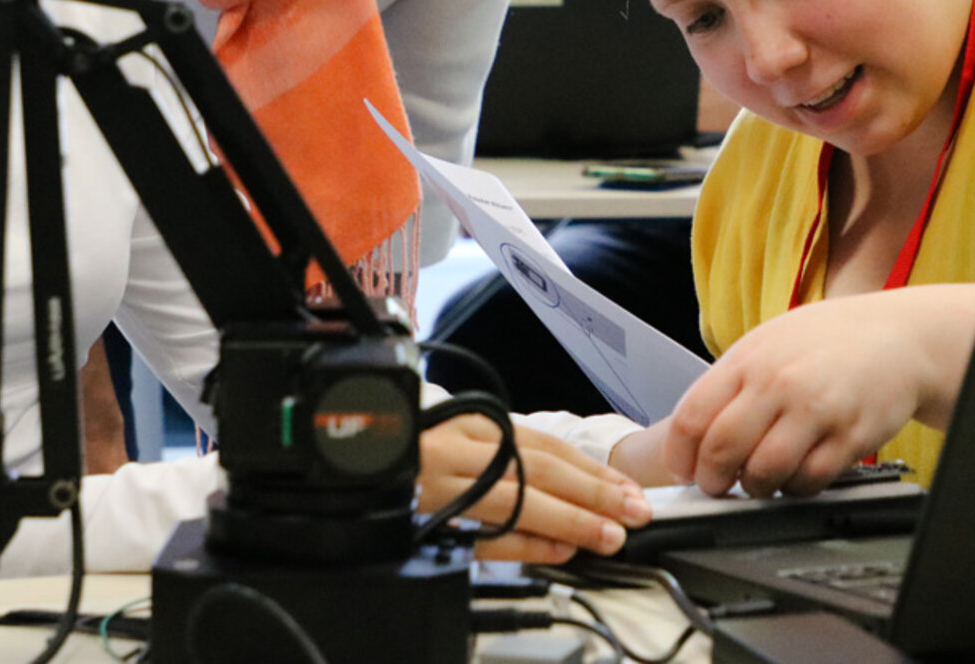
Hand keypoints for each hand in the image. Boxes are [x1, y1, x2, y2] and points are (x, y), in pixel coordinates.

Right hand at [417, 417, 649, 563]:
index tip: (630, 491)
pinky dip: (520, 542)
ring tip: (608, 536)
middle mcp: (457, 448)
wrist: (340, 448)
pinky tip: (555, 550)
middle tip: (634, 514)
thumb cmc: (412, 448)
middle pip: (538, 470)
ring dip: (568, 519)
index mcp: (473, 423)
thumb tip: (575, 489)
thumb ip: (509, 455)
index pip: (545, 446)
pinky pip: (478, 533)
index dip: (592, 471)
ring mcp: (438, 483)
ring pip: (515, 499)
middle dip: (593, 494)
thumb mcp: (463, 437)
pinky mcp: (421, 516)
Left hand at [660, 284, 974, 497]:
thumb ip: (728, 384)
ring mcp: (815, 411)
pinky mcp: (849, 437)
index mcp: (749, 359)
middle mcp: (778, 383)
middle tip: (716, 485)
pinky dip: (794, 488)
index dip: (679, 456)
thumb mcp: (768, 344)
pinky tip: (796, 474)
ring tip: (758, 480)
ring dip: (753, 487)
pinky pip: (807, 482)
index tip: (682, 470)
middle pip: (721, 450)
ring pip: (763, 473)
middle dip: (710, 480)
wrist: (900, 337)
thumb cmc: (830, 341)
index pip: (692, 417)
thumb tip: (686, 433)